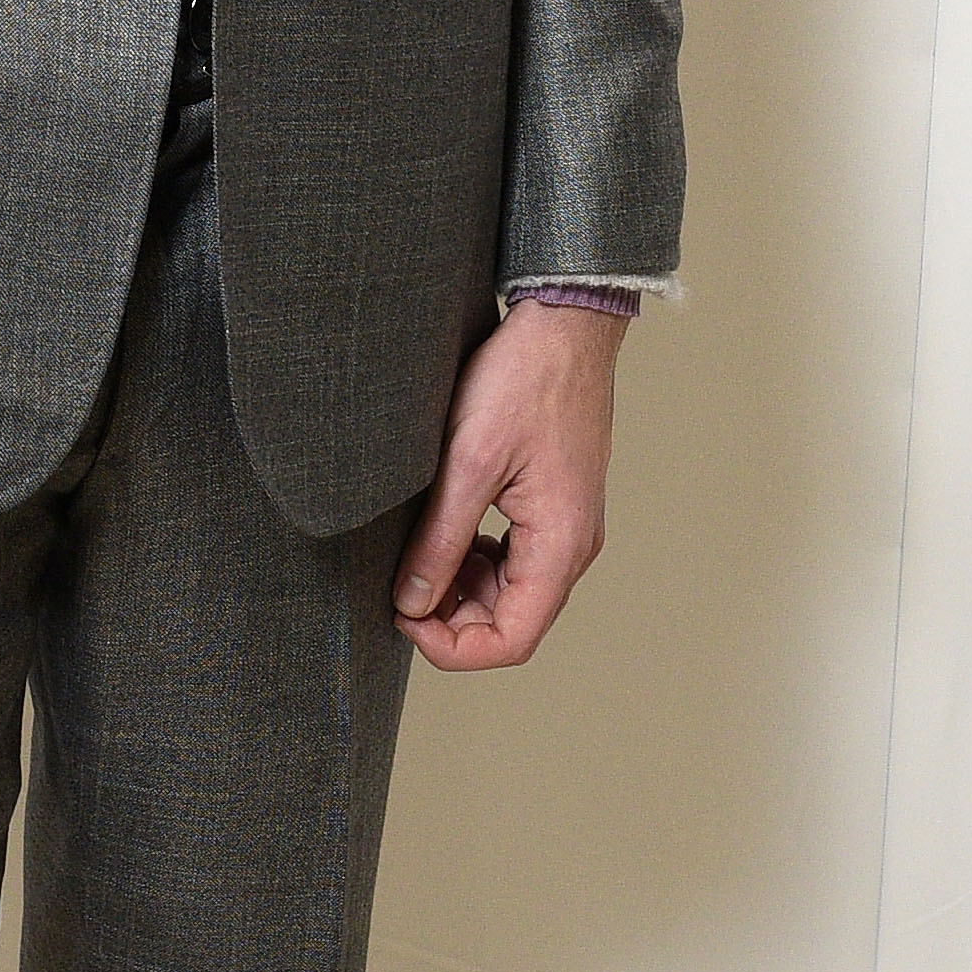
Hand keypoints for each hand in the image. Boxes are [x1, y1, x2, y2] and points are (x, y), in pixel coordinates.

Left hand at [393, 298, 629, 673]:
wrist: (563, 324)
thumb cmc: (524, 380)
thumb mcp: (467, 463)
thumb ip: (440, 541)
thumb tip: (412, 601)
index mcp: (559, 546)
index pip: (512, 641)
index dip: (452, 647)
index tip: (403, 616)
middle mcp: (572, 546)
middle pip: (511, 622)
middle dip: (451, 618)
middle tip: (399, 586)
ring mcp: (565, 527)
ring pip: (509, 594)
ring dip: (460, 589)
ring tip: (418, 554)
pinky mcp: (552, 506)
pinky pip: (513, 559)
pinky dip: (474, 561)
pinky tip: (445, 531)